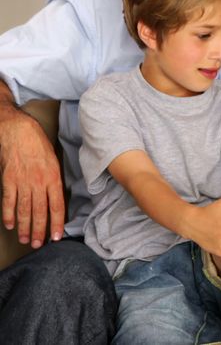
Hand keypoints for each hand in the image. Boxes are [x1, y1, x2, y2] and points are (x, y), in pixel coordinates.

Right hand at [0, 115, 64, 247]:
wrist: (18, 130)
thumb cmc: (38, 143)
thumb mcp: (54, 160)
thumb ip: (54, 180)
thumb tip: (55, 198)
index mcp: (53, 177)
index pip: (57, 206)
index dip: (56, 223)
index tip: (56, 236)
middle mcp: (38, 182)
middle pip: (40, 211)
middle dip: (40, 230)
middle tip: (39, 245)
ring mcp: (22, 182)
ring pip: (24, 209)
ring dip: (25, 226)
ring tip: (26, 239)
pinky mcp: (8, 179)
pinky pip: (8, 201)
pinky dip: (9, 214)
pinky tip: (10, 225)